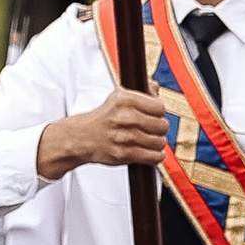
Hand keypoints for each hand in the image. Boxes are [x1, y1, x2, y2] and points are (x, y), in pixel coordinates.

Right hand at [39, 88, 167, 177]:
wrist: (82, 137)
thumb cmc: (104, 117)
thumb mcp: (118, 96)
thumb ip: (141, 90)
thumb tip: (155, 87)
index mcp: (124, 99)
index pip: (159, 107)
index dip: (159, 111)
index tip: (155, 114)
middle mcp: (124, 117)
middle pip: (162, 125)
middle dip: (160, 128)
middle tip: (153, 129)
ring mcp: (124, 137)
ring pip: (159, 142)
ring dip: (158, 143)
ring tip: (150, 140)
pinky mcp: (124, 154)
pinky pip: (153, 157)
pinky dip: (155, 156)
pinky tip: (150, 152)